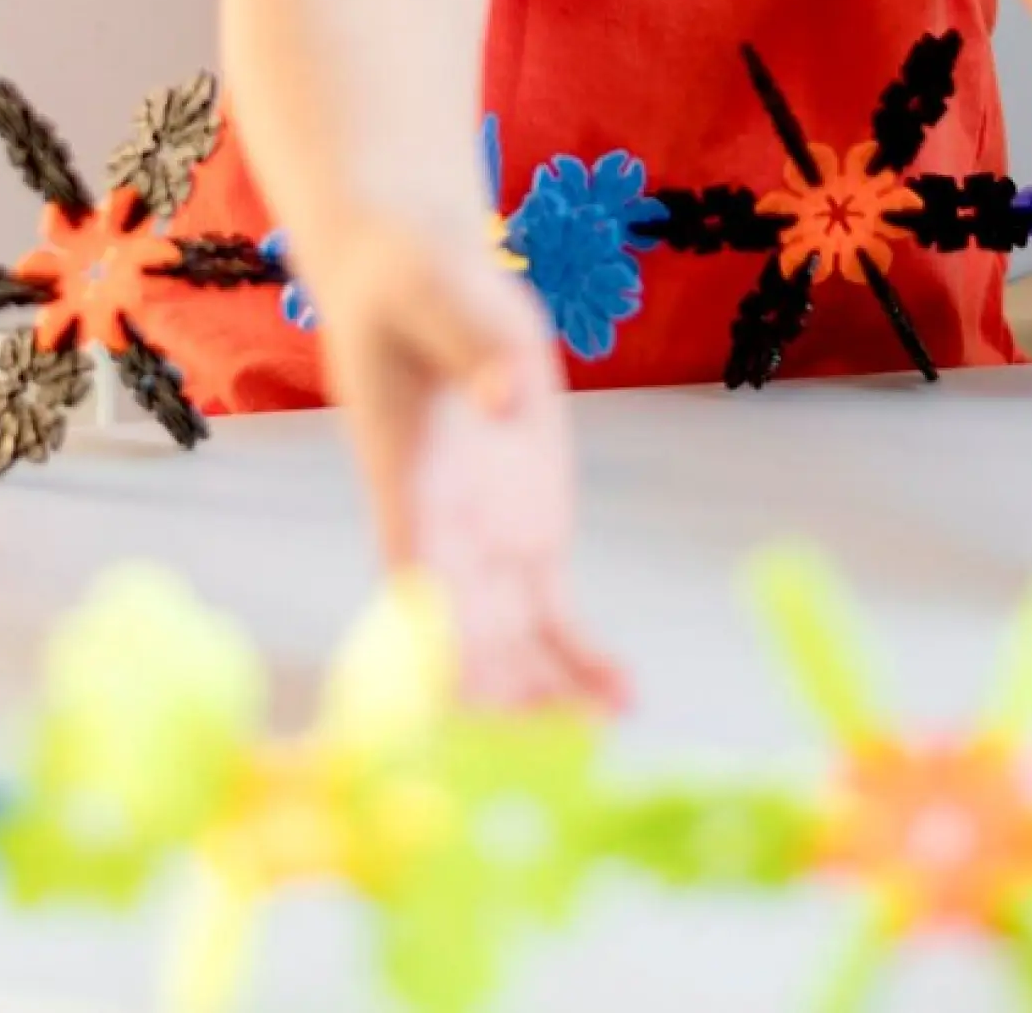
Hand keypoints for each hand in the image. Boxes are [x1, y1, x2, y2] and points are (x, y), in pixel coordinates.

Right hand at [312, 217, 625, 715]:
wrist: (420, 281)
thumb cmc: (416, 285)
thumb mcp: (442, 296)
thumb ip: (473, 348)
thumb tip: (506, 394)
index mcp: (407, 482)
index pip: (414, 580)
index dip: (434, 642)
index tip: (462, 698)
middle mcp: (440, 532)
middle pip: (462, 639)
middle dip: (497, 701)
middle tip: (549, 749)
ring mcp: (486, 543)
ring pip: (511, 646)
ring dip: (544, 699)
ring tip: (601, 736)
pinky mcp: (529, 538)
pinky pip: (553, 618)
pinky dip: (583, 661)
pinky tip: (624, 699)